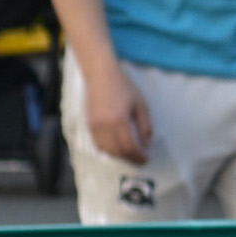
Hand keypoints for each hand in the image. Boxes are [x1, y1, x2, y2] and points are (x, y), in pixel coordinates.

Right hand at [65, 46, 144, 173]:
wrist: (101, 76)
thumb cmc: (124, 87)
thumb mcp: (141, 105)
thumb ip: (145, 125)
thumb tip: (146, 144)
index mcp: (118, 121)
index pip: (129, 146)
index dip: (138, 156)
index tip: (146, 159)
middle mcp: (104, 127)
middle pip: (117, 151)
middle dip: (130, 158)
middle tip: (140, 160)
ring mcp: (94, 126)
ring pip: (106, 149)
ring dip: (118, 156)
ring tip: (130, 155)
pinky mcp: (88, 124)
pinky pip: (97, 143)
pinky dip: (108, 149)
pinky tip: (117, 149)